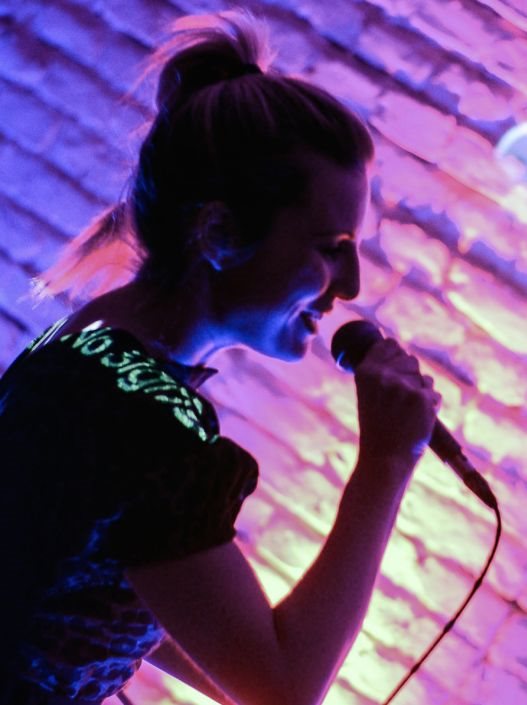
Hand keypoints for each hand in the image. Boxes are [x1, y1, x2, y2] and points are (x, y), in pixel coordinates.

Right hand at [354, 338, 440, 473]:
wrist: (384, 460)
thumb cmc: (377, 429)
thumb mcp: (368, 396)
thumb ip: (380, 373)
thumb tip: (400, 351)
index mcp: (365, 372)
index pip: (389, 344)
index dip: (397, 356)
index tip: (396, 372)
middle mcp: (383, 375)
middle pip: (410, 360)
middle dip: (410, 378)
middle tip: (399, 404)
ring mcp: (403, 386)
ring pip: (424, 378)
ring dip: (421, 393)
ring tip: (406, 414)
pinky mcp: (423, 399)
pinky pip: (434, 394)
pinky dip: (430, 408)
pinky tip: (416, 421)